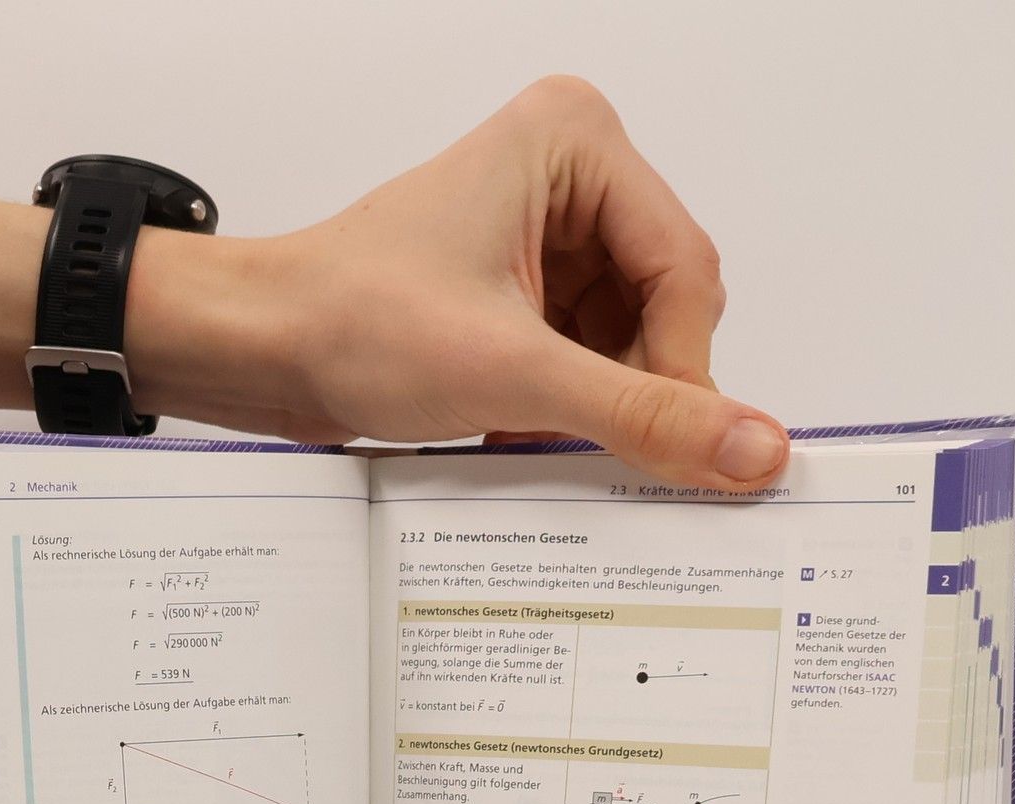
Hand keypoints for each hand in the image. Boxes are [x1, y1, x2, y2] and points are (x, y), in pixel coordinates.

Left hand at [130, 76, 786, 487]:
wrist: (258, 350)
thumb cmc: (351, 321)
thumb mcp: (514, 376)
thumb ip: (644, 414)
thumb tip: (755, 449)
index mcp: (576, 143)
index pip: (686, 272)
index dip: (683, 370)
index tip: (680, 449)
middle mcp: (570, 175)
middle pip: (666, 308)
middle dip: (631, 384)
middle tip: (583, 438)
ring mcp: (546, 232)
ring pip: (629, 343)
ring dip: (593, 403)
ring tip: (528, 427)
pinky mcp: (522, 288)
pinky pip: (587, 359)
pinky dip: (564, 407)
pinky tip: (515, 425)